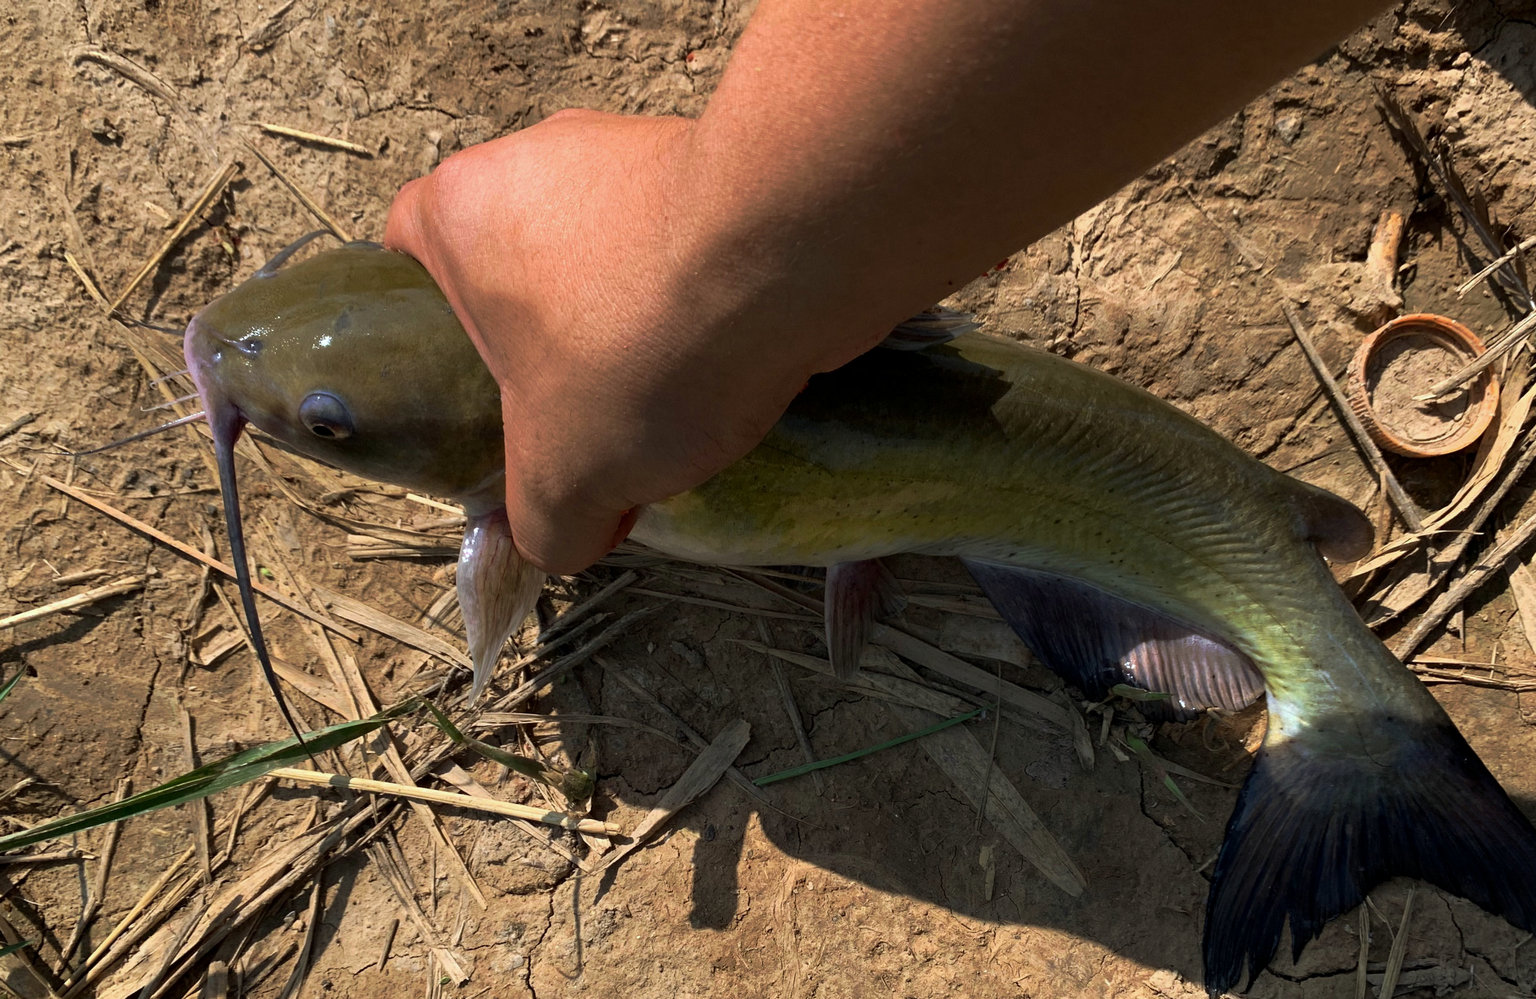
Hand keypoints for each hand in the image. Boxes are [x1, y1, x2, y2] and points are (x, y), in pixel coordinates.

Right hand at [385, 110, 850, 573]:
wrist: (789, 256)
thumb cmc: (638, 345)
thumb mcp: (561, 480)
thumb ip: (541, 524)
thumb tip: (557, 539)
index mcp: (460, 210)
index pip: (408, 266)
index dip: (439, 343)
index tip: (483, 401)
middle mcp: (535, 158)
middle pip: (519, 271)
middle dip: (552, 352)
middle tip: (584, 424)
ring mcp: (627, 151)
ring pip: (608, 262)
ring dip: (631, 332)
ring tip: (671, 408)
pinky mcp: (712, 162)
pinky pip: (684, 249)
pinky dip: (698, 303)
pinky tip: (729, 366)